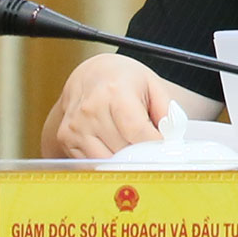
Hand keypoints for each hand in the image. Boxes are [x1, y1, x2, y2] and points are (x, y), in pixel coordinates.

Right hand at [44, 55, 178, 158]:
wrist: (90, 74)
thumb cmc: (123, 78)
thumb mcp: (152, 84)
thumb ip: (166, 111)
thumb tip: (172, 137)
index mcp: (115, 93)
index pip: (137, 132)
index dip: (154, 144)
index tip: (164, 148)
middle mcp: (91, 110)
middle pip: (122, 149)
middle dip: (141, 153)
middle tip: (150, 148)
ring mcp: (75, 126)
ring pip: (105, 160)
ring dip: (122, 160)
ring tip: (132, 147)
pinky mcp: (65, 138)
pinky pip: (90, 162)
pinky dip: (105, 161)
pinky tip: (113, 147)